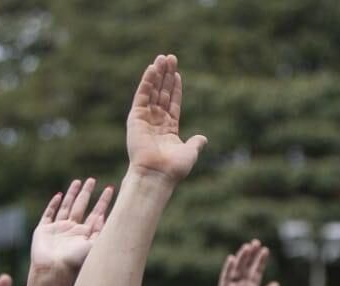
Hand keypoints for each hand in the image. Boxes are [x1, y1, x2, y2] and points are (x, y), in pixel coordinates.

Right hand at [29, 178, 113, 278]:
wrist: (53, 270)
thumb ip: (101, 232)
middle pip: (82, 207)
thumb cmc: (75, 261)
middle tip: (93, 180)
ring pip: (66, 207)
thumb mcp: (94, 246)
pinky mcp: (44, 230)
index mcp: (86, 234)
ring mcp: (58, 230)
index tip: (111, 189)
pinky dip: (53, 205)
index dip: (103, 202)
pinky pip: (49, 214)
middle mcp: (73, 231)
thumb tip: (109, 217)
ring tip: (79, 182)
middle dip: (88, 193)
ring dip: (72, 194)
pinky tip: (58, 195)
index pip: (97, 214)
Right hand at [126, 54, 207, 183]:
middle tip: (170, 58)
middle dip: (166, 76)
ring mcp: (145, 119)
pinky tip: (152, 68)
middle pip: (162, 93)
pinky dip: (147, 81)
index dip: (175, 88)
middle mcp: (156, 122)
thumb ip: (196, 143)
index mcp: (169, 129)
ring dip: (157, 74)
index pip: (172, 103)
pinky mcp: (136, 117)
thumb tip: (203, 138)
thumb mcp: (190, 152)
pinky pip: (142, 95)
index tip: (177, 74)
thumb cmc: (174, 168)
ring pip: (152, 91)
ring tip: (163, 58)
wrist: (157, 174)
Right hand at [214, 240, 279, 285]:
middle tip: (256, 242)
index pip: (257, 272)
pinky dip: (228, 269)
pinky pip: (225, 278)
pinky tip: (232, 259)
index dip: (261, 261)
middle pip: (247, 267)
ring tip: (247, 247)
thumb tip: (276, 283)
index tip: (266, 250)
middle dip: (252, 255)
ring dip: (242, 258)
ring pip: (237, 270)